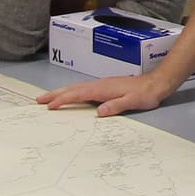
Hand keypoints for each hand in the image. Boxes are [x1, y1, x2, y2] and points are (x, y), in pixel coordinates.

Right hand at [38, 72, 172, 116]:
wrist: (156, 83)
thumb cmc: (145, 94)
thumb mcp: (132, 102)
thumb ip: (116, 106)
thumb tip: (99, 111)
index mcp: (102, 89)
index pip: (78, 94)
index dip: (63, 99)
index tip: (50, 106)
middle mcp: (98, 85)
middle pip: (72, 88)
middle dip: (55, 94)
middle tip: (38, 100)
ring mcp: (101, 85)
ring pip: (76, 88)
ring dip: (61, 93)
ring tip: (47, 99)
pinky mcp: (104, 87)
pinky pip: (82, 90)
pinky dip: (71, 92)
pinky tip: (69, 97)